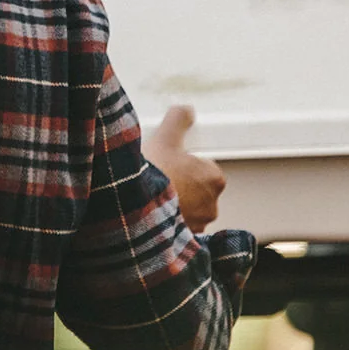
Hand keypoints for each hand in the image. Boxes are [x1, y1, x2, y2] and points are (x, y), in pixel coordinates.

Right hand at [142, 105, 225, 233]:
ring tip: (152, 198)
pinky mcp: (182, 240)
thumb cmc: (154, 174)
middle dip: (182, 186)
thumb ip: (178, 119)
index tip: (169, 164)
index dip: (185, 164)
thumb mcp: (165, 136)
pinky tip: (151, 215)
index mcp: (214, 178)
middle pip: (197, 190)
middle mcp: (212, 204)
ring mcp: (198, 224)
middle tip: (160, 179)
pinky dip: (167, 224)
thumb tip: (185, 110)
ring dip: (175, 206)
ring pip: (188, 210)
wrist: (134, 208)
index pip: (204, 168)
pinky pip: (177, 228)